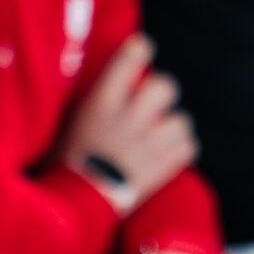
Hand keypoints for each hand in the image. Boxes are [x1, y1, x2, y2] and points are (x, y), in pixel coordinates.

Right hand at [61, 33, 198, 212]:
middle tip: (153, 105)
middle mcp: (129, 118)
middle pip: (165, 86)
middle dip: (163, 93)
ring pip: (182, 120)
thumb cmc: (64, 164)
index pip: (129, 59)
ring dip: (175, 127)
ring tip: (162, 136)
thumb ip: (89, 102)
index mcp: (102, 103)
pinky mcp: (162, 168)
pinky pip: (189, 148)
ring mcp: (148, 144)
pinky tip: (168, 155)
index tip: (142, 51)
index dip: (140, 50)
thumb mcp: (68, 124)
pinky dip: (181, 150)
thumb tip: (102, 84)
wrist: (78, 204)